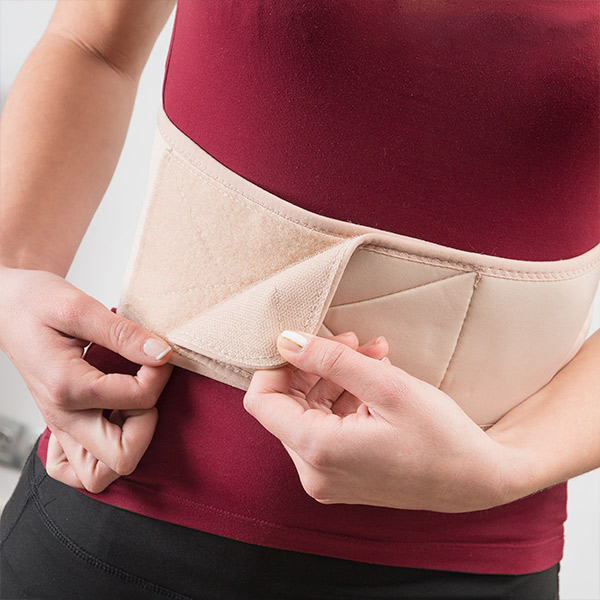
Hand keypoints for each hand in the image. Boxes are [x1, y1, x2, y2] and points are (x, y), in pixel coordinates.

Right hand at [0, 265, 172, 492]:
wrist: (8, 308)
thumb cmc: (37, 304)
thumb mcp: (81, 307)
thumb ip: (124, 333)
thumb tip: (162, 354)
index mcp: (67, 386)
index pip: (139, 400)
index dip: (160, 375)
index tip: (157, 353)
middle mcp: (62, 416)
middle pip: (122, 459)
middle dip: (148, 424)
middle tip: (145, 389)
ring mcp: (61, 427)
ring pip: (98, 476)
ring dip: (128, 445)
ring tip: (132, 407)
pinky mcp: (62, 427)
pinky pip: (81, 469)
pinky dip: (103, 455)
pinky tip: (113, 418)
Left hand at [244, 330, 511, 512]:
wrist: (479, 480)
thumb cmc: (441, 436)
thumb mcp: (387, 386)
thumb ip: (331, 360)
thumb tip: (285, 341)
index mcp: (318, 451)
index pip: (262, 400)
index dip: (276, 364)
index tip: (307, 341)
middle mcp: (314, 471)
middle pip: (287, 404)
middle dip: (316, 364)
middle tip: (353, 341)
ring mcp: (327, 476)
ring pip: (309, 412)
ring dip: (335, 376)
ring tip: (373, 354)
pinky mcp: (342, 474)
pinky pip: (327, 427)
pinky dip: (344, 397)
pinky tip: (375, 377)